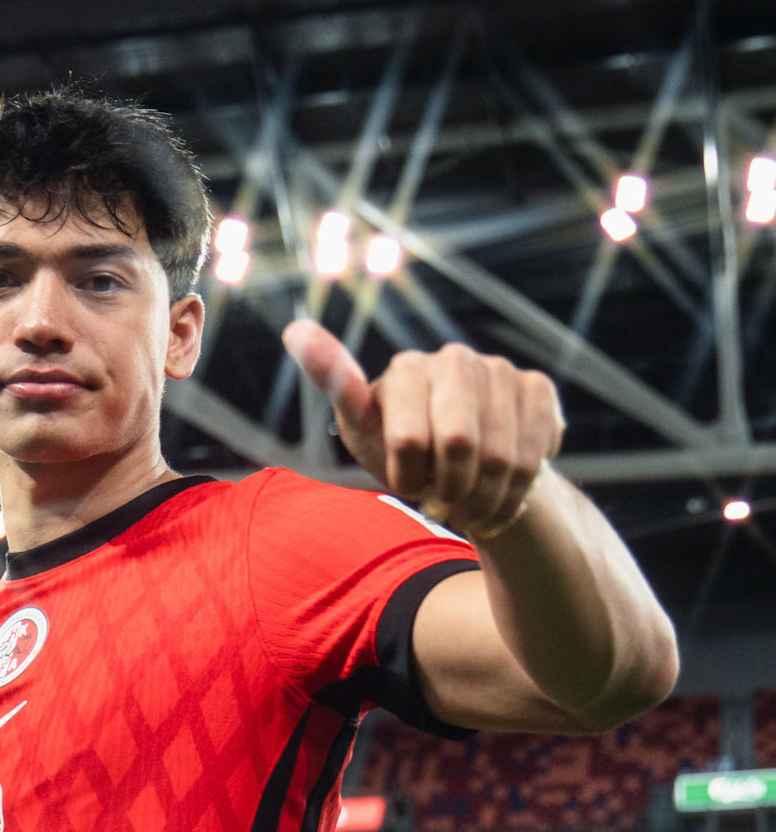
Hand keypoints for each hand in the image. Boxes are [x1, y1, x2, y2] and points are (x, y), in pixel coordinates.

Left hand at [281, 325, 564, 540]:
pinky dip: (519, 487)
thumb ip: (335, 384)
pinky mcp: (537, 388)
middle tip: (442, 500)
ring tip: (471, 502)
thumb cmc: (400, 451)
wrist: (462, 467)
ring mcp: (500, 370)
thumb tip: (294, 330)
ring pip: (504, 459)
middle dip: (451, 490)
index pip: (408, 442)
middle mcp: (454, 359)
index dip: (409, 478)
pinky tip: (504, 486)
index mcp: (405, 370)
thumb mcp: (364, 431)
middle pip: (461, 446)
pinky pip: (537, 452)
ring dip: (487, 499)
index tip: (405, 484)